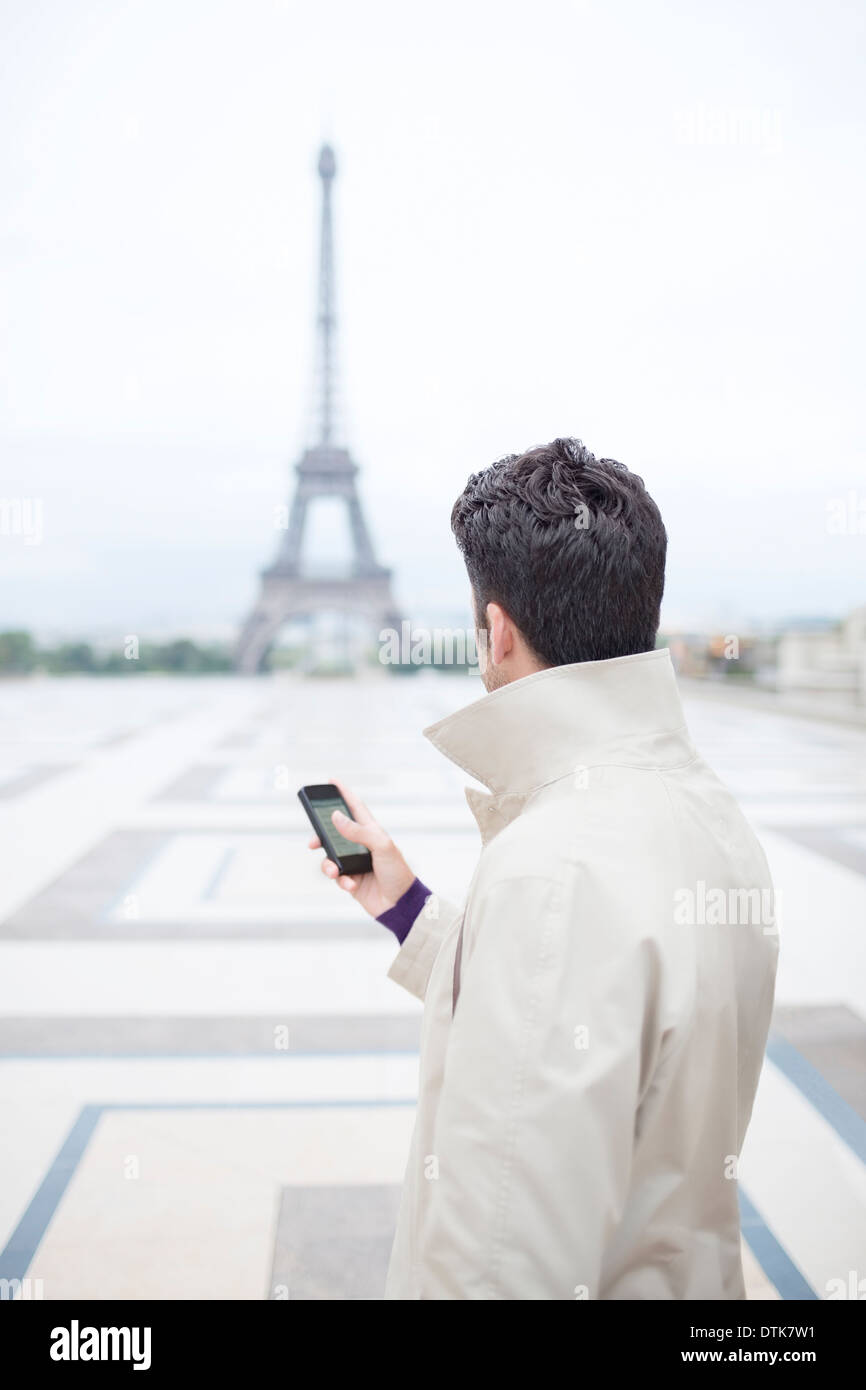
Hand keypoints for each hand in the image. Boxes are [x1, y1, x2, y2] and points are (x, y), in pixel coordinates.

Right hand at [307, 778, 415, 918]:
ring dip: (328, 864)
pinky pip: (337, 877)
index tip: (332, 781)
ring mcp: (355, 862)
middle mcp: (361, 845)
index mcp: (371, 832)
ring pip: (330, 857)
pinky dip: (340, 880)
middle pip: (335, 833)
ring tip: (334, 871)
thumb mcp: (381, 846)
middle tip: (312, 841)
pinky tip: (350, 884)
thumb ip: (358, 830)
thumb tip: (336, 817)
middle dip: (321, 837)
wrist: (400, 904)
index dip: (344, 793)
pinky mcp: (351, 879)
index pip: (355, 808)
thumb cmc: (397, 872)